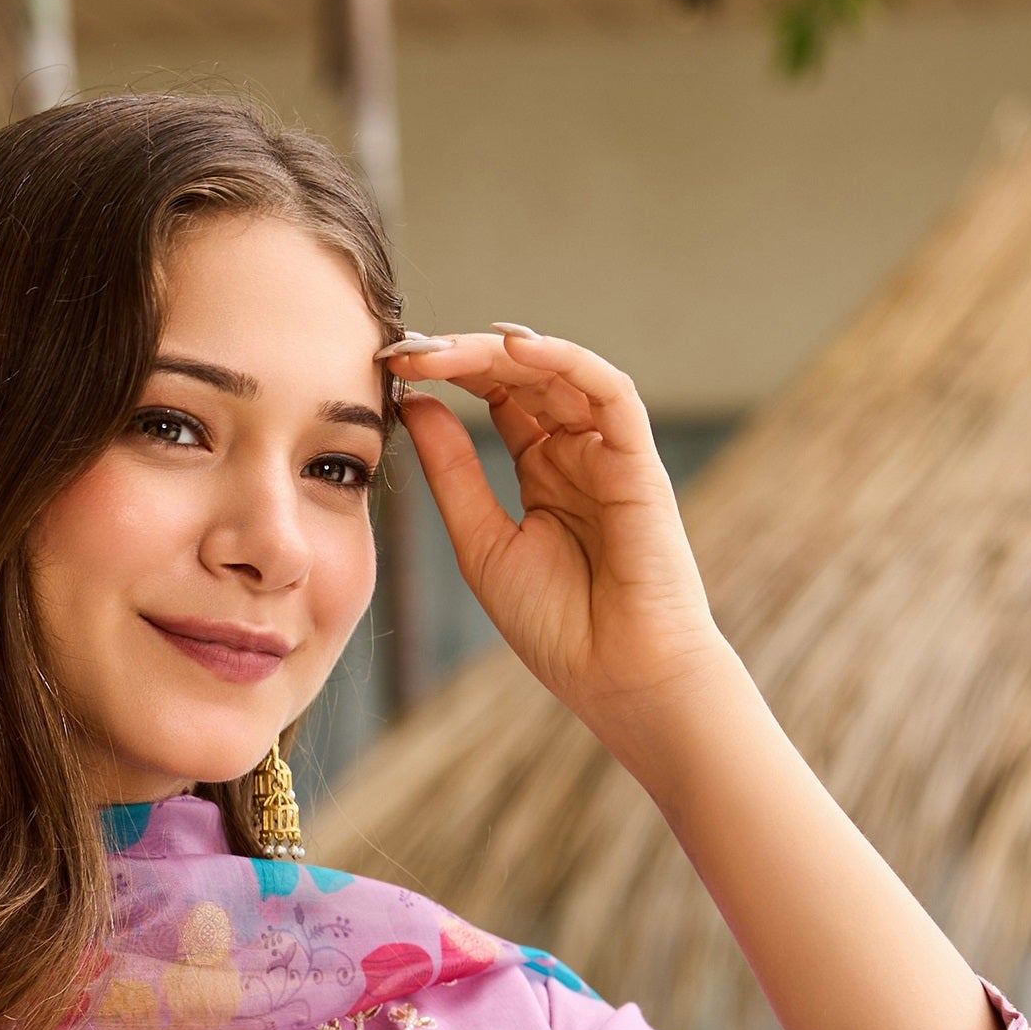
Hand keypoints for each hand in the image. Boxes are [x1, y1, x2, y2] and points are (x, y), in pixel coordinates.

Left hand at [380, 328, 732, 766]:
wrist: (621, 679)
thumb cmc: (558, 626)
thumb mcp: (481, 543)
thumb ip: (452, 473)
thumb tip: (415, 406)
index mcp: (543, 471)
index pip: (496, 399)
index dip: (447, 376)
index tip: (390, 369)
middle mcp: (578, 451)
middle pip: (521, 377)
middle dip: (461, 356)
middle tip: (403, 350)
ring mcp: (610, 452)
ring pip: (557, 373)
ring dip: (498, 353)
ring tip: (438, 350)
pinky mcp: (640, 460)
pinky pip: (608, 391)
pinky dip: (564, 362)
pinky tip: (513, 350)